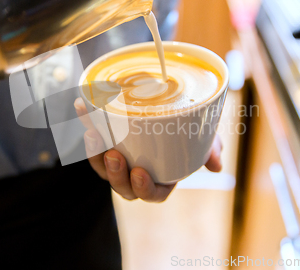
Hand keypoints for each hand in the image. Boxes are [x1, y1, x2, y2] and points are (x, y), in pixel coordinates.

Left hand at [74, 98, 222, 202]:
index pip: (151, 193)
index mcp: (159, 179)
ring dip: (95, 153)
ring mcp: (118, 161)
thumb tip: (217, 165)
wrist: (166, 111)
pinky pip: (92, 139)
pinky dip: (86, 123)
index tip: (141, 173)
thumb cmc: (186, 134)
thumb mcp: (202, 139)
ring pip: (102, 167)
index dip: (144, 188)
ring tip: (94, 135)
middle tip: (114, 155)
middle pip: (122, 186)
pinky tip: (82, 107)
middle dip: (116, 174)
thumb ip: (210, 149)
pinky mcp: (104, 142)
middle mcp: (136, 175)